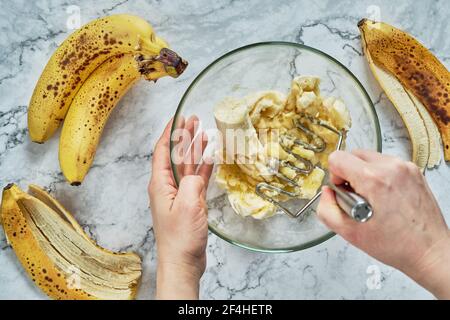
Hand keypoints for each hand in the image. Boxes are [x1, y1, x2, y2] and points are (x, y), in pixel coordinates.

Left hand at [148, 116, 212, 298]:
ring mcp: (179, 195)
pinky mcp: (190, 203)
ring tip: (203, 133)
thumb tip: (197, 171)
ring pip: (187, 165)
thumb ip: (192, 182)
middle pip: (176, 155)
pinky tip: (210, 158)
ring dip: (195, 149)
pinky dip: (203, 168)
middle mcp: (167, 186)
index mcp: (160, 184)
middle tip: (194, 120)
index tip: (178, 117)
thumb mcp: (188, 205)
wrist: (182, 262)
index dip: (170, 132)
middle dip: (183, 136)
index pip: (163, 151)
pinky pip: (197, 179)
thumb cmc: (180, 237)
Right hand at [317, 150, 449, 298]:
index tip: (343, 191)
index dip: (335, 176)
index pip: (338, 158)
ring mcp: (406, 167)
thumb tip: (327, 192)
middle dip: (349, 174)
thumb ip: (326, 209)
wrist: (430, 251)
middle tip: (357, 197)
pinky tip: (385, 197)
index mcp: (374, 179)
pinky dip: (380, 176)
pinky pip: (386, 164)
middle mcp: (392, 167)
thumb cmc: (397, 245)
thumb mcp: (349, 233)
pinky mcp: (414, 171)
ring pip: (370, 158)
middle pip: (353, 154)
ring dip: (364, 174)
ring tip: (373, 199)